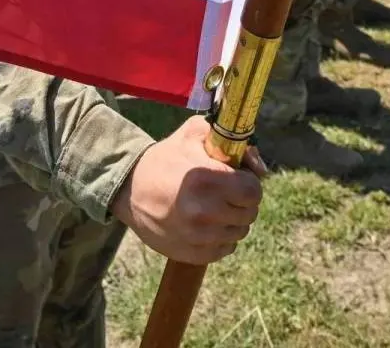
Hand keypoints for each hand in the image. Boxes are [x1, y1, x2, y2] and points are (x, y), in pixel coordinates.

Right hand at [112, 116, 266, 264]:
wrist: (129, 190)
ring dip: (232, 220)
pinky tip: (206, 224)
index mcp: (206, 179)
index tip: (238, 179)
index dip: (250, 183)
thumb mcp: (193, 135)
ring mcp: (198, 237)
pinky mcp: (193, 254)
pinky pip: (225, 249)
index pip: (254, 191)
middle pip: (249, 213)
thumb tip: (260, 169)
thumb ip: (232, 143)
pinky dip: (221, 237)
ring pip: (239, 232)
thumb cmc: (166, 159)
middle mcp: (204, 211)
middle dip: (242, 201)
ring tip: (214, 207)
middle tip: (225, 192)